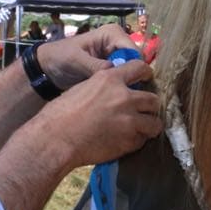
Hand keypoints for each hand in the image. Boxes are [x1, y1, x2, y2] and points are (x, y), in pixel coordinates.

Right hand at [34, 59, 160, 168]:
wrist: (56, 140)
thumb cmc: (59, 115)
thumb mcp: (81, 89)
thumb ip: (102, 87)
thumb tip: (112, 90)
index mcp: (110, 79)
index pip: (140, 68)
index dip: (145, 74)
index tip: (146, 79)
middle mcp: (125, 97)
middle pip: (153, 99)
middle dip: (149, 106)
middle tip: (142, 111)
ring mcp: (130, 120)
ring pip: (154, 123)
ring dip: (148, 126)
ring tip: (140, 129)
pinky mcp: (129, 141)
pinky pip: (142, 140)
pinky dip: (136, 141)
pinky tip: (125, 141)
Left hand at [35, 23, 139, 88]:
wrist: (48, 68)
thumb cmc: (60, 57)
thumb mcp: (76, 60)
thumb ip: (95, 65)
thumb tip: (113, 71)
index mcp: (112, 34)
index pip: (134, 51)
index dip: (136, 68)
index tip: (130, 86)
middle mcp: (118, 43)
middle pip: (137, 62)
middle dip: (133, 78)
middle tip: (126, 95)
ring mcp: (116, 56)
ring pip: (133, 72)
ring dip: (128, 84)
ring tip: (120, 98)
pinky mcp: (113, 69)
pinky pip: (124, 78)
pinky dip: (122, 87)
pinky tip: (116, 98)